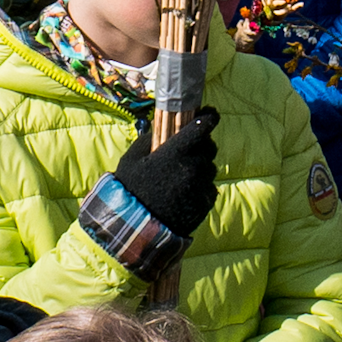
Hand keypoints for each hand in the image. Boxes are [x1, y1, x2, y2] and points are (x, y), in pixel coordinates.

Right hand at [108, 108, 220, 245]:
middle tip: (189, 151)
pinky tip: (184, 193)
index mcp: (175, 152)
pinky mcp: (205, 203)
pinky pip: (209, 188)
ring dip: (201, 168)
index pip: (201, 127)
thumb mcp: (133, 159)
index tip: (211, 114)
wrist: (135, 227)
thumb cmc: (131, 189)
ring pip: (210, 169)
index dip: (209, 117)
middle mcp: (192, 167)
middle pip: (209, 147)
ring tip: (181, 178)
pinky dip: (201, 188)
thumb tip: (161, 125)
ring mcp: (200, 186)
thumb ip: (149, 139)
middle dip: (202, 146)